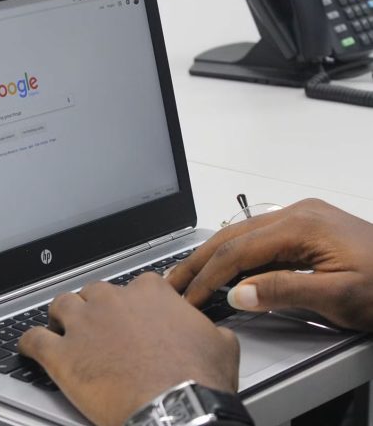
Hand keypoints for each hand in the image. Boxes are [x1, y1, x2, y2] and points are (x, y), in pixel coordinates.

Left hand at [19, 275, 238, 425]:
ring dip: (60, 317)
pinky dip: (27, 342)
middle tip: (99, 328)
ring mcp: (83, 325)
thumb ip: (207, 329)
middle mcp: (112, 301)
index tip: (134, 315)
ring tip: (61, 330)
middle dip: (94, 307)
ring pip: (60, 306)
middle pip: (93, 292)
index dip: (133, 302)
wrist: (176, 409)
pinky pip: (32, 339)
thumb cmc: (198, 379)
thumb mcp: (221, 345)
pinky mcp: (61, 354)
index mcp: (150, 293)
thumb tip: (212, 332)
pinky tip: (27, 347)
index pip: (135, 285)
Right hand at [167, 198, 372, 331]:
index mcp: (302, 225)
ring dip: (211, 257)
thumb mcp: (340, 296)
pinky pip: (257, 239)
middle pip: (231, 236)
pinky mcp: (305, 229)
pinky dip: (232, 256)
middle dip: (198, 261)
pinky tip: (222, 269)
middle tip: (171, 282)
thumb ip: (285, 291)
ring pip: (240, 235)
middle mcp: (297, 214)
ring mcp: (301, 218)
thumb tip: (238, 292)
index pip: (238, 250)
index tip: (190, 297)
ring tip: (186, 276)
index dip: (209, 275)